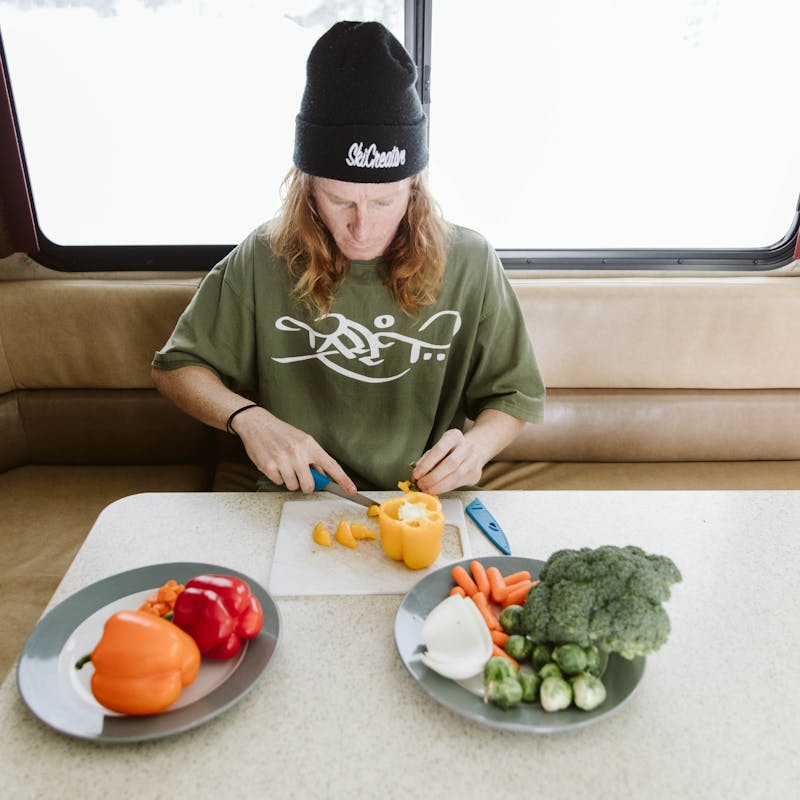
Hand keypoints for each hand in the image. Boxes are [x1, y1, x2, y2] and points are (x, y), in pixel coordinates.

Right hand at [231, 406, 355, 493]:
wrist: (257, 424)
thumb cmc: (281, 433)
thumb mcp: (302, 440)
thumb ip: (313, 458)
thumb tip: (323, 476)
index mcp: (310, 444)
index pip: (331, 465)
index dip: (343, 479)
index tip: (352, 490)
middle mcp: (298, 452)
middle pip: (309, 484)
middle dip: (306, 485)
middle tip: (300, 476)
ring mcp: (283, 459)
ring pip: (293, 486)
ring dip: (289, 480)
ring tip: (284, 466)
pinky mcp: (269, 466)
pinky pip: (278, 483)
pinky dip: (277, 477)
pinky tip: (274, 465)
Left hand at [411, 428, 486, 494]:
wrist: (474, 452)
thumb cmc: (452, 450)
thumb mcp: (439, 448)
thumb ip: (427, 459)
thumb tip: (416, 474)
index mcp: (454, 436)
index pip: (440, 449)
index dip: (427, 463)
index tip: (417, 474)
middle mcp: (466, 447)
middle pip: (450, 463)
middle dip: (433, 477)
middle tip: (421, 484)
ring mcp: (473, 460)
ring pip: (456, 475)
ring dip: (439, 485)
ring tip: (427, 489)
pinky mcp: (475, 473)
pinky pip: (458, 483)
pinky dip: (445, 488)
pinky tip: (437, 489)